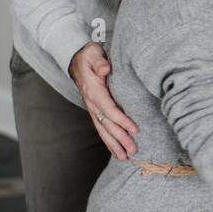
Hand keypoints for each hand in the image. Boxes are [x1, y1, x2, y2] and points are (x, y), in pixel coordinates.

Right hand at [69, 42, 137, 159]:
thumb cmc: (90, 56)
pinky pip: (101, 128)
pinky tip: (116, 150)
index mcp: (94, 90)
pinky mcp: (94, 111)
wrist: (77, 59)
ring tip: (125, 157)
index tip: (134, 129)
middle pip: (107, 124)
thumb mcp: (94, 54)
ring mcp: (92, 108)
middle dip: (120, 138)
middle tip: (133, 150)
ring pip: (103, 129)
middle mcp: (92, 102)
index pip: (109, 109)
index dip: (121, 120)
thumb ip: (100, 62)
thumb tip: (105, 69)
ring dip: (114, 144)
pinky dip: (108, 140)